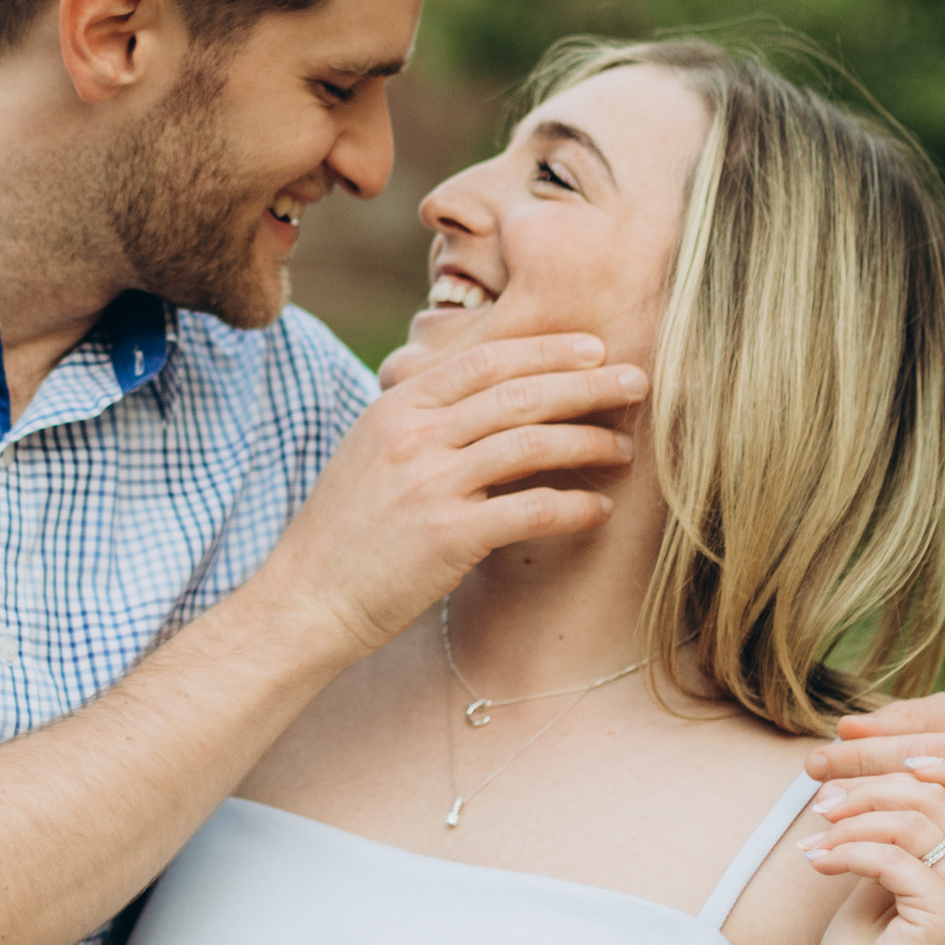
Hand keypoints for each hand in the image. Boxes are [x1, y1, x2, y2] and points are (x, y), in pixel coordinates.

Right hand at [270, 333, 645, 658]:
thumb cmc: (345, 530)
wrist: (306, 597)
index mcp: (396, 405)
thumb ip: (424, 420)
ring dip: (589, 441)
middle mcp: (414, 435)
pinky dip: (573, 507)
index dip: (546, 349)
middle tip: (637, 381)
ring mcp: (430, 484)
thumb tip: (492, 400)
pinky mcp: (449, 536)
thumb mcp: (373, 451)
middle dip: (587, 384)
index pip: (485, 359)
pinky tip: (599, 510)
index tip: (593, 347)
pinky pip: (530, 510)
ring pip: (530, 444)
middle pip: (518, 393)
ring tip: (626, 448)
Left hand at [807, 759, 944, 944]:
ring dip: (852, 821)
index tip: (885, 758)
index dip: (944, 763)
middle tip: (822, 805)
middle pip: (936, 798)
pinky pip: (893, 858)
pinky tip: (817, 864)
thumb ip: (890, 840)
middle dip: (870, 790)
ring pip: (914, 822)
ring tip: (816, 840)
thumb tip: (870, 787)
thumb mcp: (879, 885)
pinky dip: (846, 851)